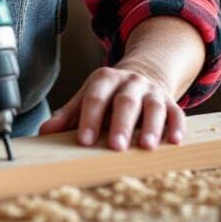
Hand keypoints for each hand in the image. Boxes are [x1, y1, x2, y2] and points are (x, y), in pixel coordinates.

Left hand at [38, 63, 184, 150]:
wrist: (142, 74)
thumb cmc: (108, 96)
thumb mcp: (87, 98)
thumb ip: (68, 115)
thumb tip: (44, 132)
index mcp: (105, 79)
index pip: (95, 97)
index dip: (90, 118)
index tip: (84, 140)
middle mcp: (130, 82)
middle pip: (125, 101)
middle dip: (121, 124)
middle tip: (116, 146)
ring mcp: (152, 91)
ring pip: (153, 106)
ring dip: (151, 126)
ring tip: (146, 147)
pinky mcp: (170, 102)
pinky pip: (176, 112)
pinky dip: (176, 126)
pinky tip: (174, 141)